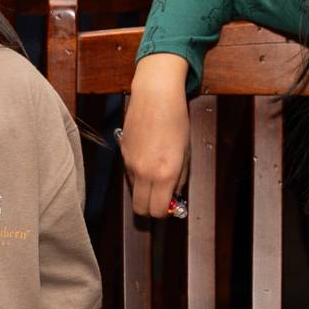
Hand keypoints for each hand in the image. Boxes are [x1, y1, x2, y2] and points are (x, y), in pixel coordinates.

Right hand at [123, 54, 191, 217]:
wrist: (155, 95)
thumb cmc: (175, 118)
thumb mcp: (186, 152)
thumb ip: (180, 177)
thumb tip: (174, 194)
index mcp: (164, 173)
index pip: (157, 211)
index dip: (164, 213)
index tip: (169, 206)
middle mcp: (144, 172)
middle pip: (140, 208)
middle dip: (150, 207)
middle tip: (160, 198)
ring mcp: (130, 163)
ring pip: (134, 190)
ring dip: (144, 189)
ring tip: (156, 172)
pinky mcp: (123, 153)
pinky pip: (129, 173)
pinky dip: (137, 173)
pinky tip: (148, 156)